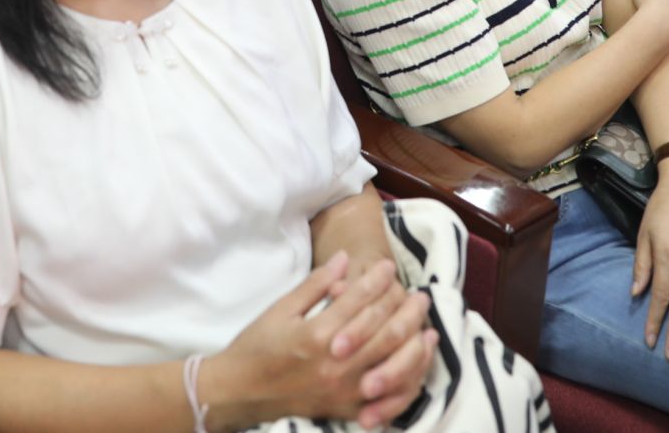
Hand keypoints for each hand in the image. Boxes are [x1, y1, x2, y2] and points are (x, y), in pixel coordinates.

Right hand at [210, 251, 434, 426]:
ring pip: (393, 364)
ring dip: (415, 344)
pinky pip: (387, 399)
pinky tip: (416, 367)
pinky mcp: (346, 408)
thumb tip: (344, 259)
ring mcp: (344, 389)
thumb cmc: (256, 346)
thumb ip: (315, 285)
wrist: (239, 392)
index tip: (390, 267)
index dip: (377, 280)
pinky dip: (406, 383)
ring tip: (429, 328)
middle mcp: (336, 363)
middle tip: (421, 296)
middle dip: (406, 310)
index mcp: (317, 334)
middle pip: (384, 331)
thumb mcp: (280, 309)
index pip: (359, 301)